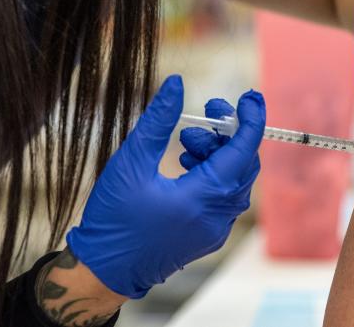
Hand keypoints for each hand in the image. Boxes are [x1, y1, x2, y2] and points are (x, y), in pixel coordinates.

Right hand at [66, 76, 264, 297]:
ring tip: (185, 142)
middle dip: (228, 132)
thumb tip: (177, 84)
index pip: (244, 150)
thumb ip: (157, 121)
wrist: (103, 270)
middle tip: (206, 112)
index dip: (250, 118)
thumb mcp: (130, 162)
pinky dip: (214, 173)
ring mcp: (216, 229)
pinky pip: (225, 196)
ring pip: (234, 179)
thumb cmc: (113, 218)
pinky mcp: (208, 235)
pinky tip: (186, 164)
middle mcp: (218, 216)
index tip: (249, 95)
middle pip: (243, 163)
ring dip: (218, 153)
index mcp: (203, 198)